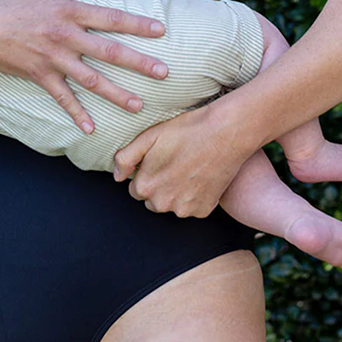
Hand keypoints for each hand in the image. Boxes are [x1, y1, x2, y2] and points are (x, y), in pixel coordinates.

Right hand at [0, 0, 168, 133]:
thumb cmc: (4, 0)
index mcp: (68, 11)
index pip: (111, 18)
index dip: (138, 24)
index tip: (161, 30)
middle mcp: (66, 36)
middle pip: (110, 51)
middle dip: (140, 63)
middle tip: (164, 73)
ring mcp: (53, 59)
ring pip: (92, 79)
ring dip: (117, 94)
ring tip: (139, 105)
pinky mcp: (40, 76)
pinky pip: (62, 98)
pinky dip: (77, 114)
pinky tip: (91, 129)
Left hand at [112, 99, 252, 217]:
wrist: (225, 133)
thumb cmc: (186, 131)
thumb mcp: (148, 136)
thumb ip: (125, 158)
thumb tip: (116, 177)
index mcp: (145, 186)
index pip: (136, 189)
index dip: (146, 174)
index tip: (159, 161)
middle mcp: (162, 204)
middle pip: (153, 200)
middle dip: (159, 186)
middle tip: (174, 163)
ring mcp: (184, 209)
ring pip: (172, 204)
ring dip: (176, 193)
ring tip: (188, 168)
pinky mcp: (203, 210)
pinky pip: (192, 207)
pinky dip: (194, 196)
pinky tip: (200, 176)